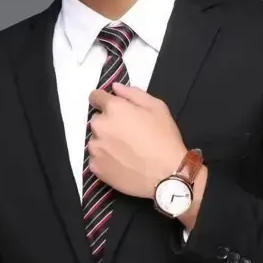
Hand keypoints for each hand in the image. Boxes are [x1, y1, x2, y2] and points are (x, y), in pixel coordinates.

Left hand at [87, 83, 186, 198]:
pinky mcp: (95, 167)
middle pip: (97, 119)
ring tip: (126, 150)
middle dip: (108, 122)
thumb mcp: (157, 107)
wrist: (167, 174)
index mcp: (113, 108)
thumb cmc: (164, 138)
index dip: (104, 100)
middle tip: (127, 133)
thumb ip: (133, 93)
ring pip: (96, 139)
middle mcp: (99, 126)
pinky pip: (96, 158)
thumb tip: (115, 87)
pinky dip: (105, 159)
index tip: (113, 108)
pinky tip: (122, 162)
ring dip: (105, 141)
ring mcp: (95, 148)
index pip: (96, 97)